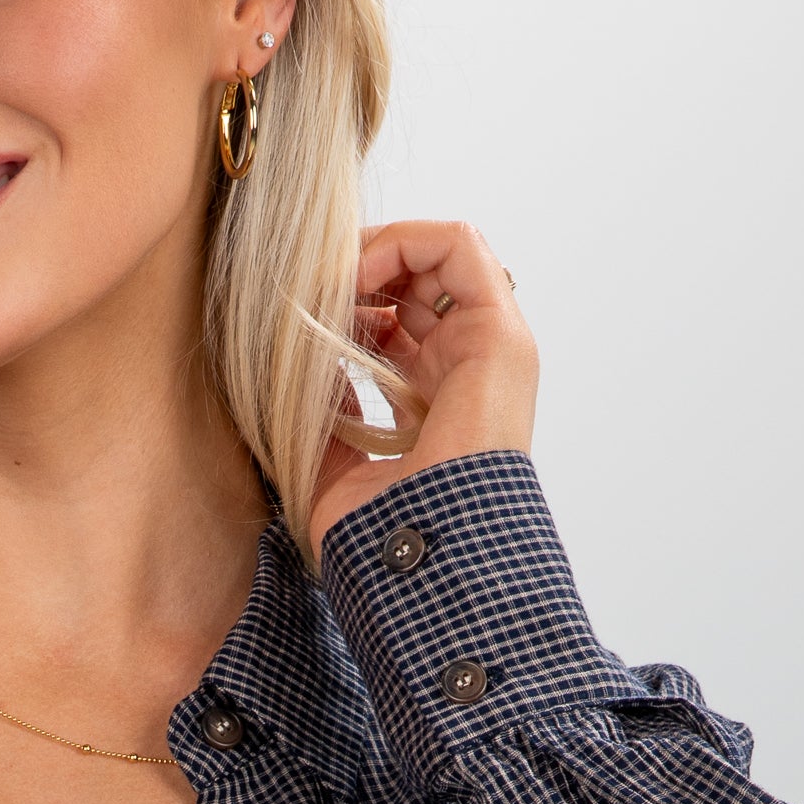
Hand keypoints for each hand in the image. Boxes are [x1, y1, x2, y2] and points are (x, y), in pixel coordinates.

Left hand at [308, 221, 539, 555]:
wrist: (420, 560)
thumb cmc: (378, 535)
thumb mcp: (331, 463)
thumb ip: (325, 410)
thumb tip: (307, 359)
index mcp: (434, 400)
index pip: (394, 323)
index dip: (347, 306)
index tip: (303, 321)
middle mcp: (466, 368)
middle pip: (413, 285)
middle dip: (355, 274)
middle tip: (308, 291)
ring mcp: (489, 348)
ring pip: (436, 256)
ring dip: (372, 252)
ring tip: (327, 279)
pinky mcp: (500, 333)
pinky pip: (459, 246)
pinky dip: (401, 242)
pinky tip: (355, 275)